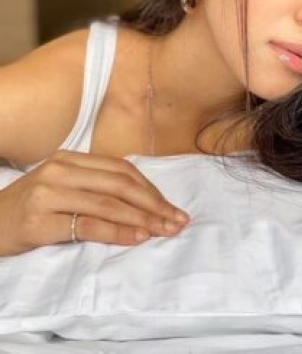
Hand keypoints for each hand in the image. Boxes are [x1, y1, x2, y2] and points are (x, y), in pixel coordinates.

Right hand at [0, 151, 189, 255]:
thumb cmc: (29, 209)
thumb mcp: (60, 187)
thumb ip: (93, 186)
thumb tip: (142, 200)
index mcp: (69, 158)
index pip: (121, 169)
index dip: (151, 188)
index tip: (172, 207)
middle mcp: (60, 170)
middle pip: (120, 184)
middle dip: (154, 204)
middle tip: (178, 222)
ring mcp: (48, 194)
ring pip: (109, 203)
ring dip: (143, 219)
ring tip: (165, 231)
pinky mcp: (40, 221)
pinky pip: (89, 225)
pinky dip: (118, 231)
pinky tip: (137, 238)